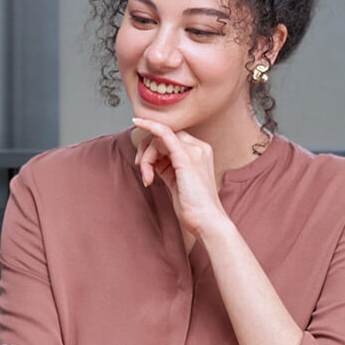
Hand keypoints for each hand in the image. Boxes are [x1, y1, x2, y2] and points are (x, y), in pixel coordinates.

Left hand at [131, 117, 228, 237]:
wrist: (206, 221)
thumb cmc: (192, 206)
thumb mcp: (177, 181)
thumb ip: (166, 167)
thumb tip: (149, 160)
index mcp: (199, 152)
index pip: (170, 138)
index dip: (151, 148)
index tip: (141, 163)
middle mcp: (199, 148)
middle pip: (164, 135)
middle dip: (146, 150)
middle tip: (142, 170)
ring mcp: (194, 151)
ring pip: (159, 139)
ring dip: (146, 158)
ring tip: (148, 179)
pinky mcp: (186, 157)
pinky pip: (164, 133)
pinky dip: (149, 126)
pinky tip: (138, 123)